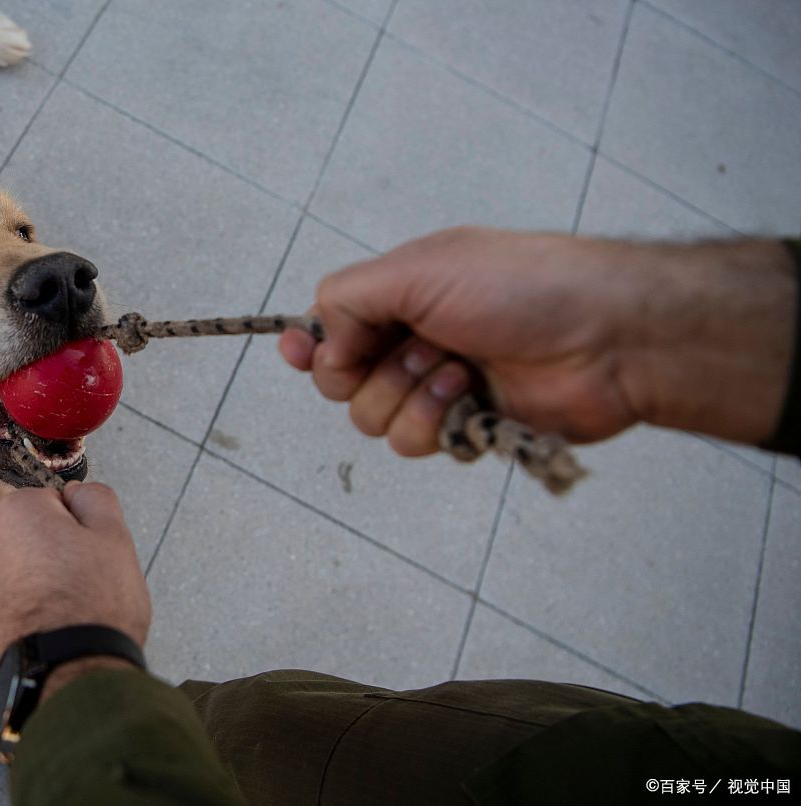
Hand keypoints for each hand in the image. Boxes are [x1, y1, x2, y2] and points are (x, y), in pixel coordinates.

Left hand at [0, 482, 150, 695]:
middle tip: (79, 585)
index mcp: (19, 512)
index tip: (88, 556)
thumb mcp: (116, 539)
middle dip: (49, 554)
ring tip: (60, 614)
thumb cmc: (92, 607)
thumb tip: (76, 493)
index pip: (52, 503)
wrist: (68, 676)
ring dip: (30, 584)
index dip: (77, 530)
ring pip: (9, 571)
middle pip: (26, 537)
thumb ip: (95, 499)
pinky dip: (14, 614)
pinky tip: (39, 631)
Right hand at [280, 227, 793, 452]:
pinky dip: (438, 424)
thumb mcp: (419, 268)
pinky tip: (474, 399)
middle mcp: (413, 340)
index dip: (311, 345)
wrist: (606, 337)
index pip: (330, 327)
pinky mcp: (466, 426)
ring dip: (409, 398)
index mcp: (400, 294)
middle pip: (342, 383)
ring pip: (375, 420)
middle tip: (417, 350)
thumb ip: (349, 297)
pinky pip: (417, 445)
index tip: (299, 353)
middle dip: (371, 373)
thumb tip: (316, 340)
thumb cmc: (520, 287)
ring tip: (459, 372)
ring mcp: (438, 386)